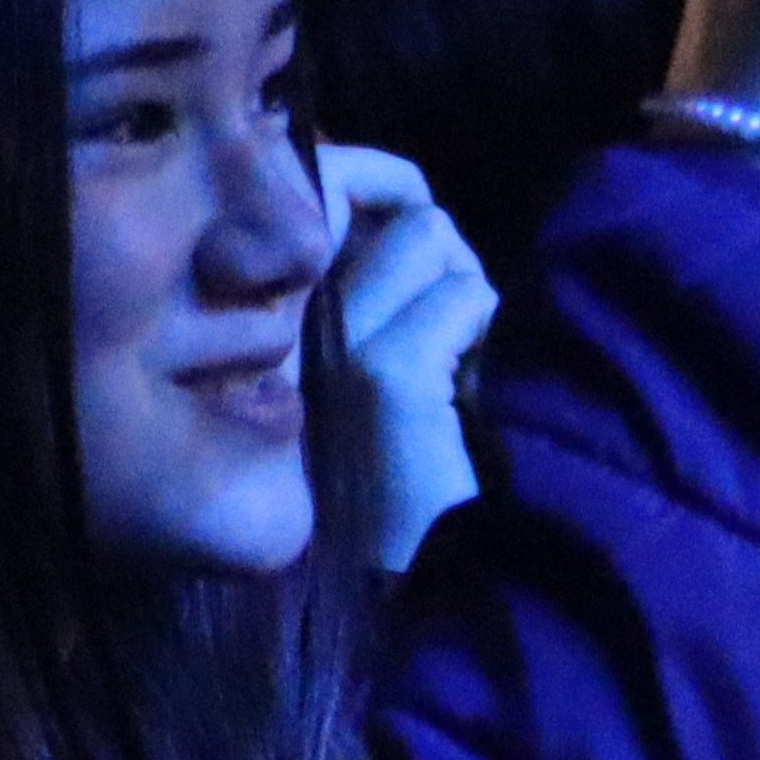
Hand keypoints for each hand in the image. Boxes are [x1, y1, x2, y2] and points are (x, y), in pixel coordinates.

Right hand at [315, 143, 492, 567]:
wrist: (413, 573)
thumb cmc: (402, 469)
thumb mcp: (375, 362)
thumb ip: (375, 285)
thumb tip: (417, 212)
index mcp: (274, 307)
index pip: (322, 188)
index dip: (384, 186)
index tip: (416, 228)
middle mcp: (283, 313)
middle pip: (392, 204)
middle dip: (444, 249)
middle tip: (456, 324)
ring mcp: (332, 339)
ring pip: (429, 234)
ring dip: (469, 288)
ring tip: (460, 358)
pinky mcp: (385, 371)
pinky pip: (464, 294)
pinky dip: (486, 327)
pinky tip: (471, 381)